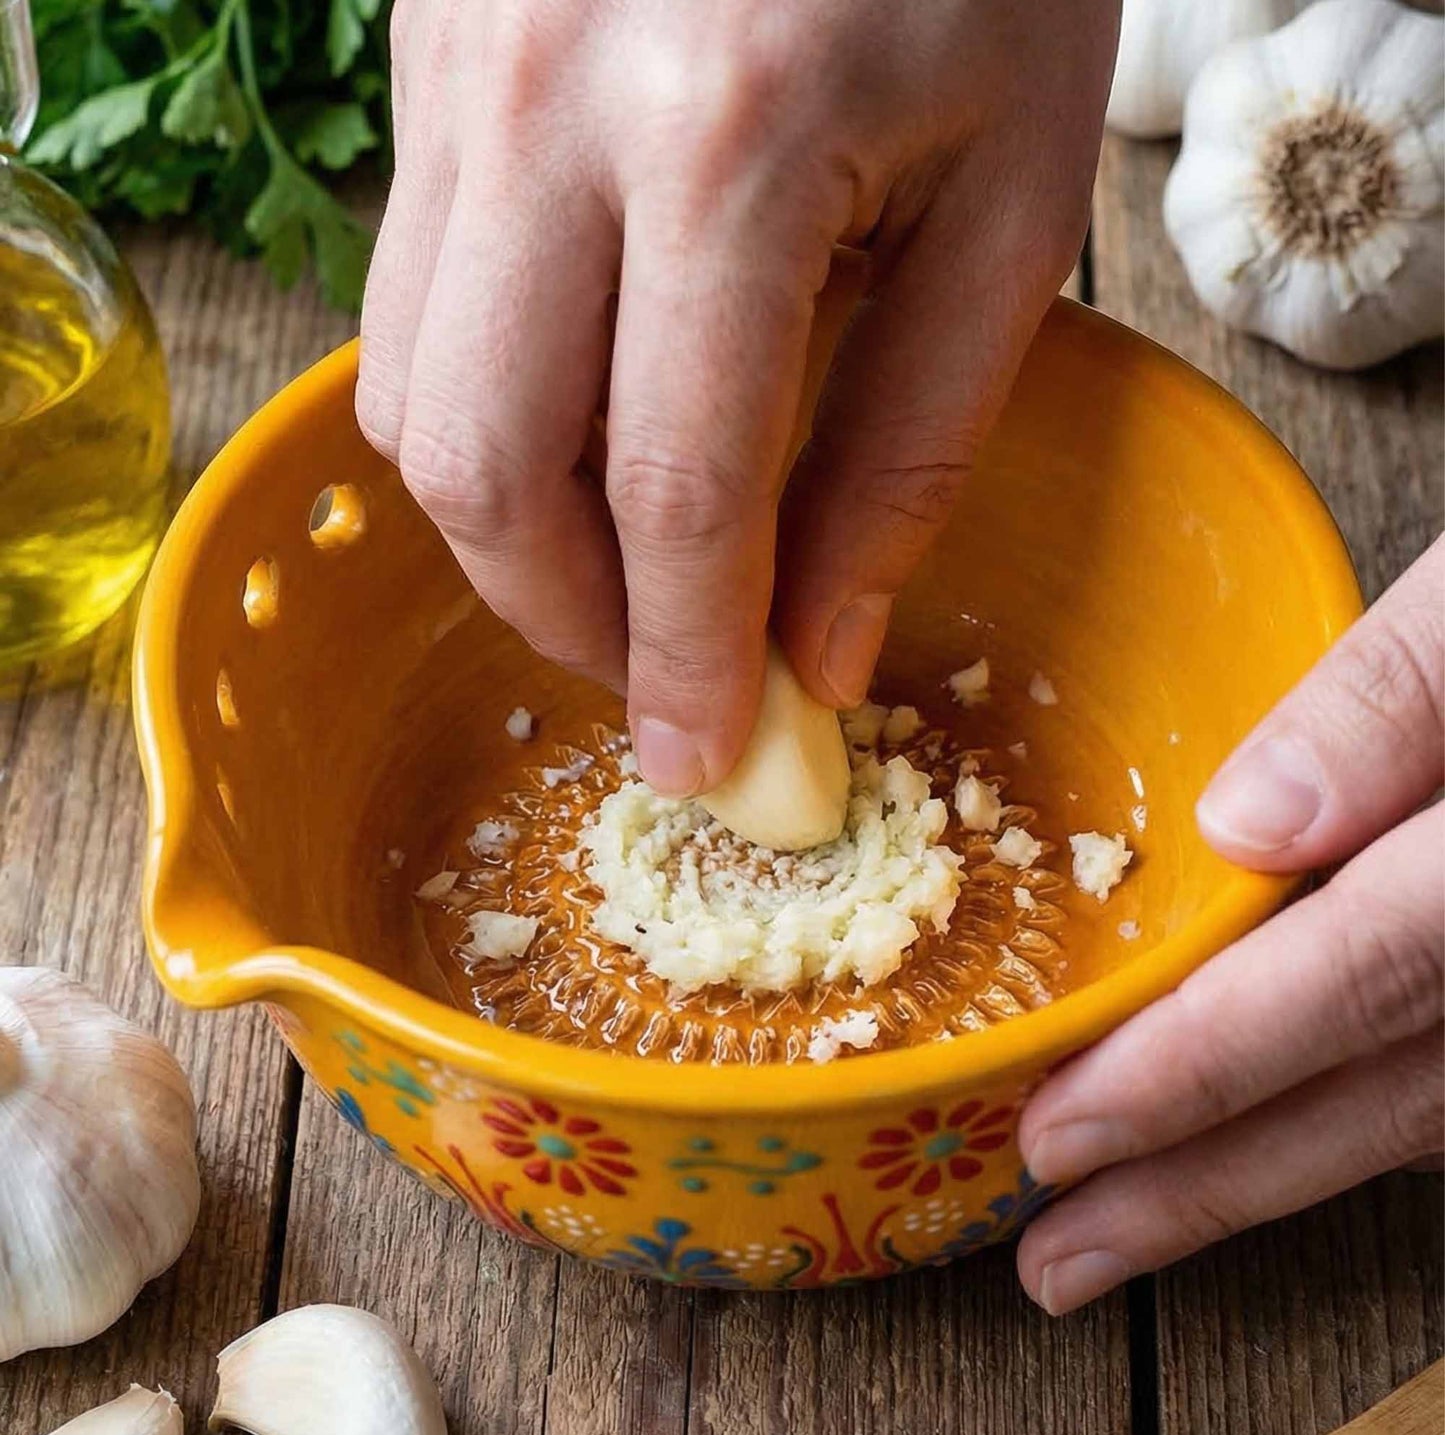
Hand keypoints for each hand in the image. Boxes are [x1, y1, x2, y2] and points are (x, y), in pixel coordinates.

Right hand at [358, 0, 1116, 794]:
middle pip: (485, 467)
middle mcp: (548, 106)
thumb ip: (910, 449)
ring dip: (512, 527)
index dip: (681, 658)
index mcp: (731, 140)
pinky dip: (486, 410)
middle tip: (655, 665)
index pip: (671, 490)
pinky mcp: (423, 60)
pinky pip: (407, 304)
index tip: (702, 757)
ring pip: (413, 397)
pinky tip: (582, 416)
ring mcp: (459, 74)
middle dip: (563, 616)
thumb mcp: (1010, 208)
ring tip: (624, 555)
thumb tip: (821, 648)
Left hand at [1016, 537, 1444, 1314]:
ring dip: (1264, 1185)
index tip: (1061, 1135)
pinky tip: (1262, 1152)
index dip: (1200, 1069)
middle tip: (1057, 1258)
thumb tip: (1248, 824)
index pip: (1354, 978)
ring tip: (1125, 1233)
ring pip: (1416, 1123)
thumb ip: (1396, 700)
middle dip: (1202, 1189)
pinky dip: (1351, 1132)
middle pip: (1378, 1101)